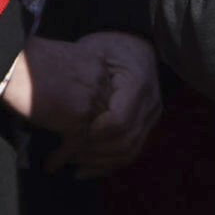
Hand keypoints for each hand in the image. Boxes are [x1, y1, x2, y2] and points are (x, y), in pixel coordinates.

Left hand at [36, 31, 163, 174]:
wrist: (132, 44)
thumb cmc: (108, 46)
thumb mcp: (93, 53)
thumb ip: (84, 79)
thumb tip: (64, 110)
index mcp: (138, 83)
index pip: (119, 121)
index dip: (93, 134)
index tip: (68, 137)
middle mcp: (150, 104)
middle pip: (124, 141)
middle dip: (92, 153)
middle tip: (63, 158)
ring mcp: (151, 116)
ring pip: (129, 151)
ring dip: (99, 163)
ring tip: (72, 166)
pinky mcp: (147, 125)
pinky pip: (131, 151)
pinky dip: (109, 164)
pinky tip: (87, 170)